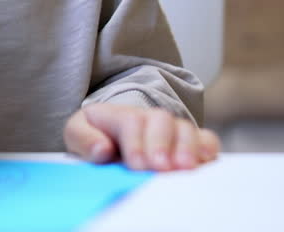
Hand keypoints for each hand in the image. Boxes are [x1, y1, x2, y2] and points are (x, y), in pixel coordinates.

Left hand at [64, 103, 219, 170]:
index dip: (136, 143)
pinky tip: (205, 162)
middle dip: (161, 145)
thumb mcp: (77, 135)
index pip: (130, 122)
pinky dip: (207, 149)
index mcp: (117, 114)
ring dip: (186, 148)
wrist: (109, 137)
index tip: (136, 164)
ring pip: (185, 129)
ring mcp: (170, 128)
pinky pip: (205, 139)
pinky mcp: (188, 141)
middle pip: (161, 121)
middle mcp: (148, 117)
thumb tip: (102, 150)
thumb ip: (84, 140)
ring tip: (184, 168)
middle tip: (161, 167)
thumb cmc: (94, 137)